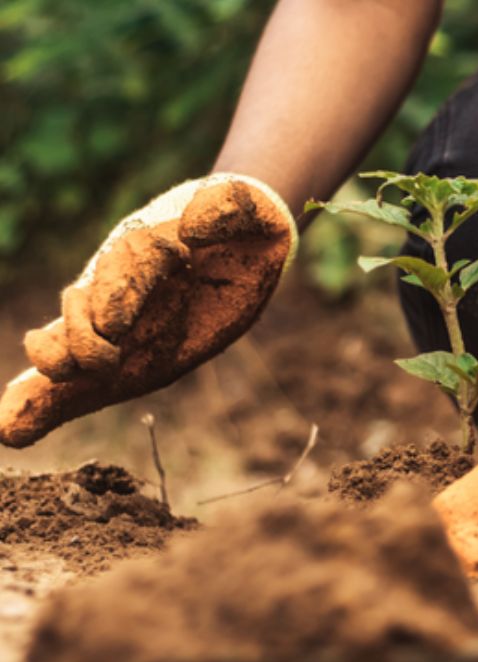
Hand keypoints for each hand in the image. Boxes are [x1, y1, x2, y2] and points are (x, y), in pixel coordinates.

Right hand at [0, 174, 295, 447]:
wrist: (238, 239)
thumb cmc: (238, 221)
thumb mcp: (244, 205)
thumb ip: (227, 206)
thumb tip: (194, 229)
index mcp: (151, 245)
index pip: (130, 266)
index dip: (120, 294)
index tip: (114, 325)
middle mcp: (119, 283)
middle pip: (86, 306)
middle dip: (79, 338)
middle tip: (90, 365)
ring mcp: (116, 320)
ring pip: (72, 343)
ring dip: (50, 378)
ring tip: (15, 417)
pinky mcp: (127, 352)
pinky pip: (84, 379)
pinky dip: (47, 404)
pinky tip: (13, 431)